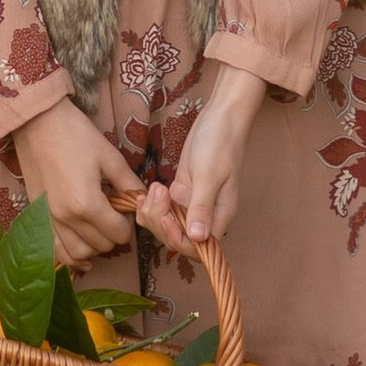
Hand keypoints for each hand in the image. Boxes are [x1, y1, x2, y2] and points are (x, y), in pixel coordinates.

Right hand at [11, 98, 141, 265]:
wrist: (37, 123)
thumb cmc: (76, 135)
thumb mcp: (110, 157)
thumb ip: (129, 184)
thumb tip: (145, 201)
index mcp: (87, 204)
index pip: (119, 234)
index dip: (128, 223)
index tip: (125, 207)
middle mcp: (67, 219)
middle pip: (102, 246)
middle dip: (114, 233)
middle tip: (114, 212)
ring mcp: (48, 220)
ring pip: (79, 253)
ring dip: (94, 245)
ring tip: (98, 227)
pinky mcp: (37, 217)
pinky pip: (55, 250)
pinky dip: (70, 255)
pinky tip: (82, 250)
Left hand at [143, 59, 265, 249]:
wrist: (219, 118)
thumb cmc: (220, 144)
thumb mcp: (209, 174)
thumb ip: (202, 206)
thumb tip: (198, 238)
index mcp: (219, 216)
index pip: (197, 247)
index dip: (176, 238)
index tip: (166, 217)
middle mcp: (205, 215)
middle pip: (176, 238)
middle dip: (160, 222)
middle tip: (158, 195)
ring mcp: (190, 205)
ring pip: (165, 225)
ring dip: (152, 213)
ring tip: (154, 189)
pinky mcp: (180, 193)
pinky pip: (161, 210)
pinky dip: (150, 205)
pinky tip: (146, 192)